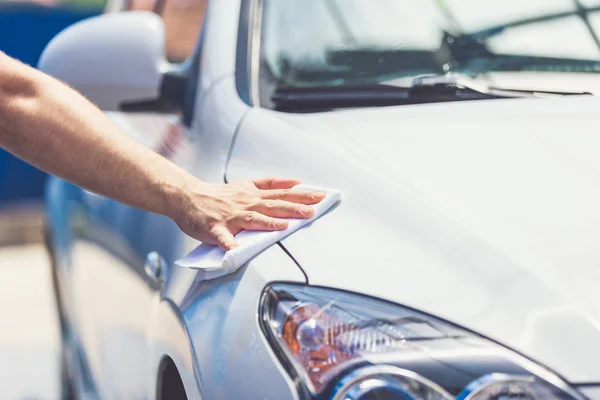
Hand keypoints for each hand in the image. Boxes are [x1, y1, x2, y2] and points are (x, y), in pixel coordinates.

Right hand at [168, 177, 325, 249]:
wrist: (187, 196)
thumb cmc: (218, 195)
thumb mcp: (246, 184)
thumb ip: (270, 184)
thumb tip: (295, 182)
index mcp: (253, 195)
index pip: (282, 194)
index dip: (301, 194)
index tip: (320, 196)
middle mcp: (245, 203)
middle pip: (273, 205)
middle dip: (293, 208)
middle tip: (312, 211)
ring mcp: (230, 216)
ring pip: (253, 219)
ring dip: (269, 222)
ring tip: (285, 226)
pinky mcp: (215, 229)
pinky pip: (224, 239)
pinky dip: (230, 245)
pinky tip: (237, 251)